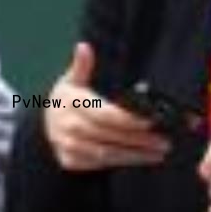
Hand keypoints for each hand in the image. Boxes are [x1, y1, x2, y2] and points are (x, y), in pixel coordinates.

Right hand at [43, 41, 168, 173]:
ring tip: (159, 152)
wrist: (46, 125)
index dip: (128, 119)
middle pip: (110, 136)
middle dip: (139, 140)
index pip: (105, 114)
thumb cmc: (67, 100)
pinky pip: (100, 165)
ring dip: (135, 155)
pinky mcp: (70, 161)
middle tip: (164, 142)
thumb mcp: (71, 80)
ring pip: (107, 155)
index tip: (150, 121)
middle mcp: (68, 127)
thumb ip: (82, 66)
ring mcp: (68, 146)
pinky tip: (142, 158)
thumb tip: (83, 46)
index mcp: (71, 103)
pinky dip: (122, 162)